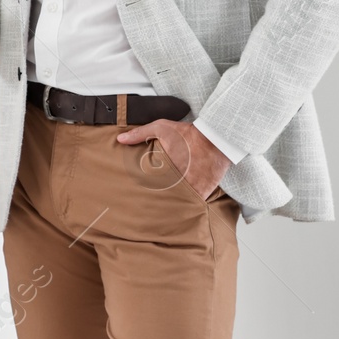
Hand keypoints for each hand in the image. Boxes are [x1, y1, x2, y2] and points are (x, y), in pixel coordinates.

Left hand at [116, 120, 230, 200]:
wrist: (217, 137)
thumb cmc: (189, 133)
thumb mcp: (162, 128)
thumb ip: (140, 134)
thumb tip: (120, 139)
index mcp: (164, 169)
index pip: (149, 186)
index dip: (144, 191)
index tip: (138, 194)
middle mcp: (178, 181)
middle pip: (163, 196)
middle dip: (157, 199)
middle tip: (148, 206)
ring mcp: (192, 188)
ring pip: (178, 201)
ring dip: (172, 203)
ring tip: (164, 210)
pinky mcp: (205, 190)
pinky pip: (195, 201)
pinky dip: (189, 204)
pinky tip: (183, 207)